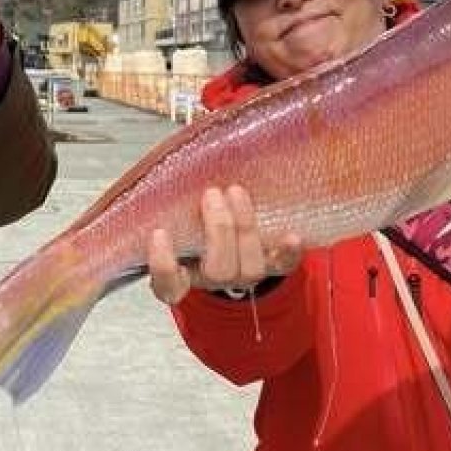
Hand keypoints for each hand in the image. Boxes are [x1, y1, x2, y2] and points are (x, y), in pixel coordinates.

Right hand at [146, 185, 302, 304]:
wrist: (228, 229)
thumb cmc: (192, 217)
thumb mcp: (173, 213)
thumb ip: (167, 203)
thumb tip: (162, 167)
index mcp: (180, 274)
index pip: (168, 284)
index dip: (162, 265)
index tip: (158, 234)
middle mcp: (212, 279)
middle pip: (218, 272)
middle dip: (218, 231)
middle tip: (211, 194)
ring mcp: (243, 275)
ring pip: (250, 268)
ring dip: (244, 228)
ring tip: (236, 192)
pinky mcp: (272, 266)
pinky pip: (284, 266)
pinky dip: (288, 252)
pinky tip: (291, 236)